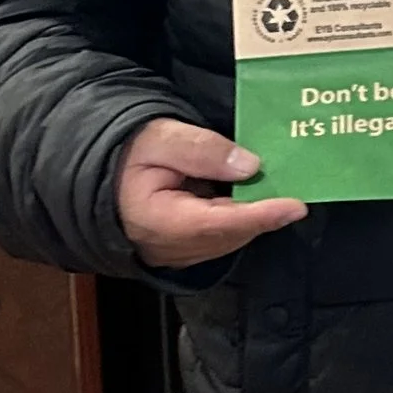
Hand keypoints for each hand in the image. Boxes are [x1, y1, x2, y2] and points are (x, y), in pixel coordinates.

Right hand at [114, 118, 304, 266]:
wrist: (97, 173)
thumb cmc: (125, 152)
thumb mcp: (159, 137)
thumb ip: (201, 149)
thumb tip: (249, 166)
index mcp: (158, 221)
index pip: (219, 223)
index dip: (261, 215)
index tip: (295, 206)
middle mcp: (168, 248)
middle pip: (230, 235)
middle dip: (264, 214)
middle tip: (293, 186)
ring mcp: (175, 255)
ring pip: (228, 240)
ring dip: (253, 217)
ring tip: (275, 189)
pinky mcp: (181, 252)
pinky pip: (219, 240)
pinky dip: (239, 221)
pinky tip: (250, 198)